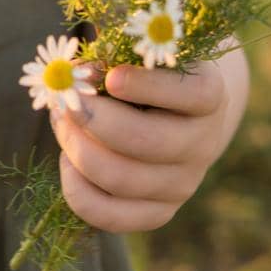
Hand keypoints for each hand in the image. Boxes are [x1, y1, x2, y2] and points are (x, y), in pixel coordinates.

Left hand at [48, 59, 234, 231]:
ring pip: (123, 180)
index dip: (146, 86)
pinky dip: (78, 190)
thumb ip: (114, 56)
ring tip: (62, 122)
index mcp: (209, 95)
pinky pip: (111, 216)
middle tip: (66, 101)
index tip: (110, 76)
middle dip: (95, 121)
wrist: (181, 115)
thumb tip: (72, 77)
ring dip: (79, 150)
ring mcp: (184, 184)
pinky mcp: (160, 212)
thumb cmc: (150, 72)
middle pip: (147, 142)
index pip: (189, 94)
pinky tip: (68, 161)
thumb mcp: (143, 54)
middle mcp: (204, 143)